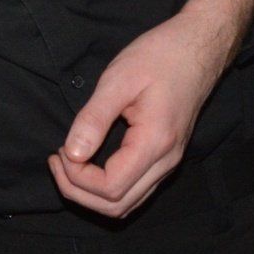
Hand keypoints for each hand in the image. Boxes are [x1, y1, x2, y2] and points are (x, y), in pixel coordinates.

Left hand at [49, 0, 253, 218]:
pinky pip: (135, 189)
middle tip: (56, 159)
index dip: (77, 177)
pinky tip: (88, 162)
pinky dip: (107, 187)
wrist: (197, 47)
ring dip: (91, 193)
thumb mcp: (117, 80)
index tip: (60, 149)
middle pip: (118, 206)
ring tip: (67, 162)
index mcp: (155, 144)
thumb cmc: (159, 56)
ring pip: (127, 203)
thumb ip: (93, 119)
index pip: (111, 188)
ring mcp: (168, 162)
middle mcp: (166, 162)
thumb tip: (71, 154)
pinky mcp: (165, 157)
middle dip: (78, 191)